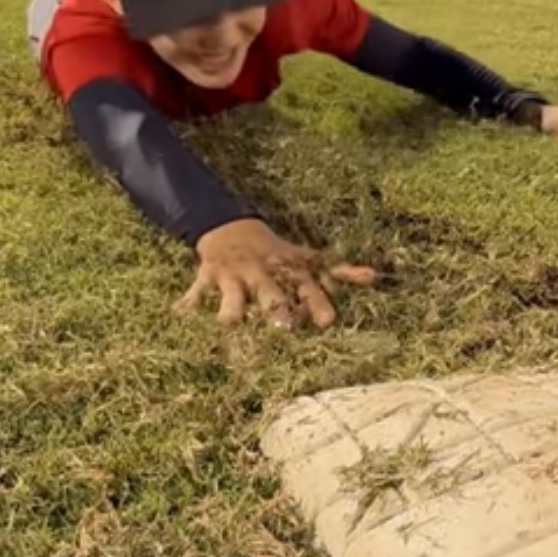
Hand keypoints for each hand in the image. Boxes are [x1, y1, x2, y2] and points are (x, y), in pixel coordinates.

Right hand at [177, 219, 378, 328]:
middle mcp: (263, 273)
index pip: (306, 287)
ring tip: (230, 326)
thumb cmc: (277, 255)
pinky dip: (188, 304)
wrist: (232, 230)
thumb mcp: (307, 261)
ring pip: (232, 296)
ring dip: (231, 311)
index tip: (327, 322)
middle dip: (275, 309)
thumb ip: (340, 273)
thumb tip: (376, 278)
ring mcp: (234, 276)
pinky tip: (181, 317)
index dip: (317, 303)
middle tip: (282, 326)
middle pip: (270, 293)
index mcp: (287, 271)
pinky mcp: (207, 277)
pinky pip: (196, 292)